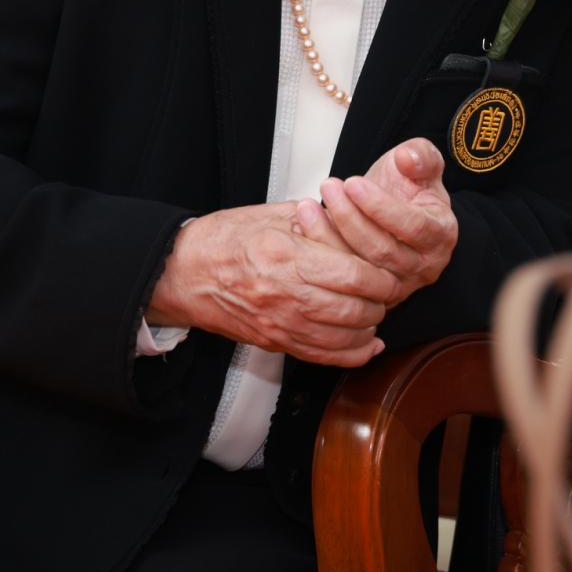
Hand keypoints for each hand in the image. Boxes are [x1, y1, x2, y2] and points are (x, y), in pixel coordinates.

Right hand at [144, 202, 393, 366]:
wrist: (181, 272)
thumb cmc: (226, 238)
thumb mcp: (275, 214)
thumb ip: (320, 220)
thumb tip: (357, 223)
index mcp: (288, 257)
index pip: (355, 276)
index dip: (381, 277)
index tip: (390, 271)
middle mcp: (286, 296)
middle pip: (354, 310)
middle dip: (381, 303)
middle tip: (388, 291)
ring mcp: (280, 325)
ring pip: (342, 339)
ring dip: (368, 328)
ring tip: (376, 312)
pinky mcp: (274, 343)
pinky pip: (321, 357)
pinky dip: (350, 354)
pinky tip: (366, 345)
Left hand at [292, 138, 457, 304]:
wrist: (398, 210)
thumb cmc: (410, 189)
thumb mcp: (422, 164)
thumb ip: (421, 156)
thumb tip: (407, 158)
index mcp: (441, 234)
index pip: (413, 226)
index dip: (381, 206)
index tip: (353, 183)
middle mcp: (424, 265)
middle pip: (383, 250)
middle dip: (350, 218)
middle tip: (329, 187)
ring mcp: (397, 283)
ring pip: (360, 267)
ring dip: (330, 235)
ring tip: (310, 205)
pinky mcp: (371, 292)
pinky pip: (343, 278)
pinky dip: (321, 252)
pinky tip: (305, 227)